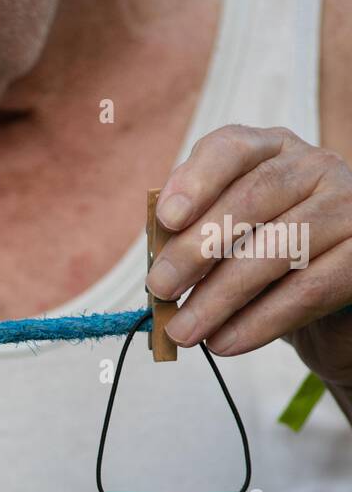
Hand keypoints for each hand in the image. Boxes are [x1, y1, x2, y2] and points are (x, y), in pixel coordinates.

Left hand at [145, 125, 351, 387]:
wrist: (332, 298)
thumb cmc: (265, 258)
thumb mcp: (227, 237)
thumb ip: (193, 233)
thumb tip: (159, 257)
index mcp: (271, 150)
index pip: (232, 148)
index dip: (197, 180)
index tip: (166, 219)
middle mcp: (315, 166)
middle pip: (252, 198)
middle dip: (198, 248)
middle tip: (159, 289)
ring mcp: (349, 206)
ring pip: (280, 248)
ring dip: (222, 296)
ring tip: (183, 331)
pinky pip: (309, 289)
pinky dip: (260, 321)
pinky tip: (224, 343)